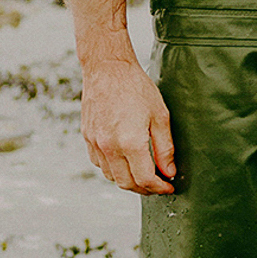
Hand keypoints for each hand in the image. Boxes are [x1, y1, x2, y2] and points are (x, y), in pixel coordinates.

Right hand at [80, 52, 175, 193]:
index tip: (168, 186)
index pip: (145, 179)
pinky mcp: (87, 137)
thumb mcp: (159, 115)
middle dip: (145, 189)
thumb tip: (169, 171)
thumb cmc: (136, 87)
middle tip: (158, 184)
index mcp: (130, 142)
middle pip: (127, 184)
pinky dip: (113, 169)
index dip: (159, 187)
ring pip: (111, 176)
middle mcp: (109, 147)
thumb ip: (164, 148)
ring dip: (128, 180)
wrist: (107, 68)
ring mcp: (95, 143)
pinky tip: (125, 161)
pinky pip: (100, 164)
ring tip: (143, 174)